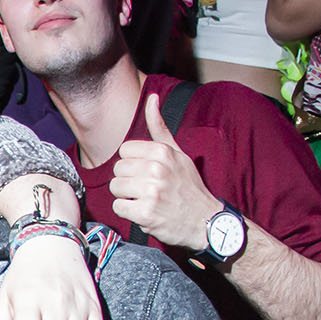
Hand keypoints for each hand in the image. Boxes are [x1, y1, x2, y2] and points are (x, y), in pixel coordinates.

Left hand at [107, 93, 222, 251]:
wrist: (205, 221)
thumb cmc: (188, 186)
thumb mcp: (178, 153)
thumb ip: (160, 127)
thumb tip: (151, 98)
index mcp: (163, 152)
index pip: (124, 151)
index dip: (133, 163)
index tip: (147, 172)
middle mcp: (156, 169)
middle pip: (117, 170)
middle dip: (128, 180)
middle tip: (147, 189)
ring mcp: (151, 192)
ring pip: (115, 188)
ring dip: (127, 197)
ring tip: (146, 200)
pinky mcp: (145, 213)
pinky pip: (118, 207)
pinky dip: (128, 212)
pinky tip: (145, 212)